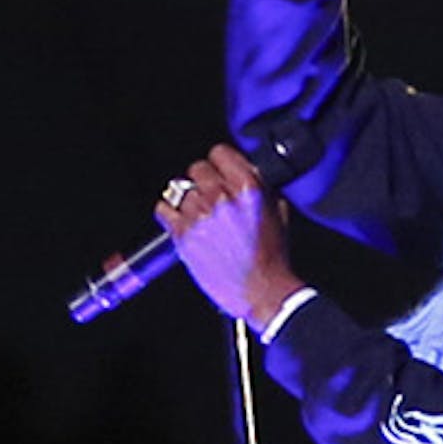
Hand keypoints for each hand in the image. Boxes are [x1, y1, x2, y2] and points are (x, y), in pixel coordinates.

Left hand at [153, 143, 304, 331]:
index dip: (220, 163)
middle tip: (210, 196)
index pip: (219, 152)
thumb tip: (248, 174)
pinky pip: (163, 209)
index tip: (220, 172)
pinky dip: (169, 213)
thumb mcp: (279, 213)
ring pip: (180, 189)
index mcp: (248, 187)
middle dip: (203, 180)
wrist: (262, 291)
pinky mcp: (182, 235)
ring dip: (189, 199)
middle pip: (197, 168)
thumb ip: (262, 188)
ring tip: (200, 215)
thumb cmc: (272, 257)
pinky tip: (181, 221)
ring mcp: (200, 215)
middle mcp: (221, 196)